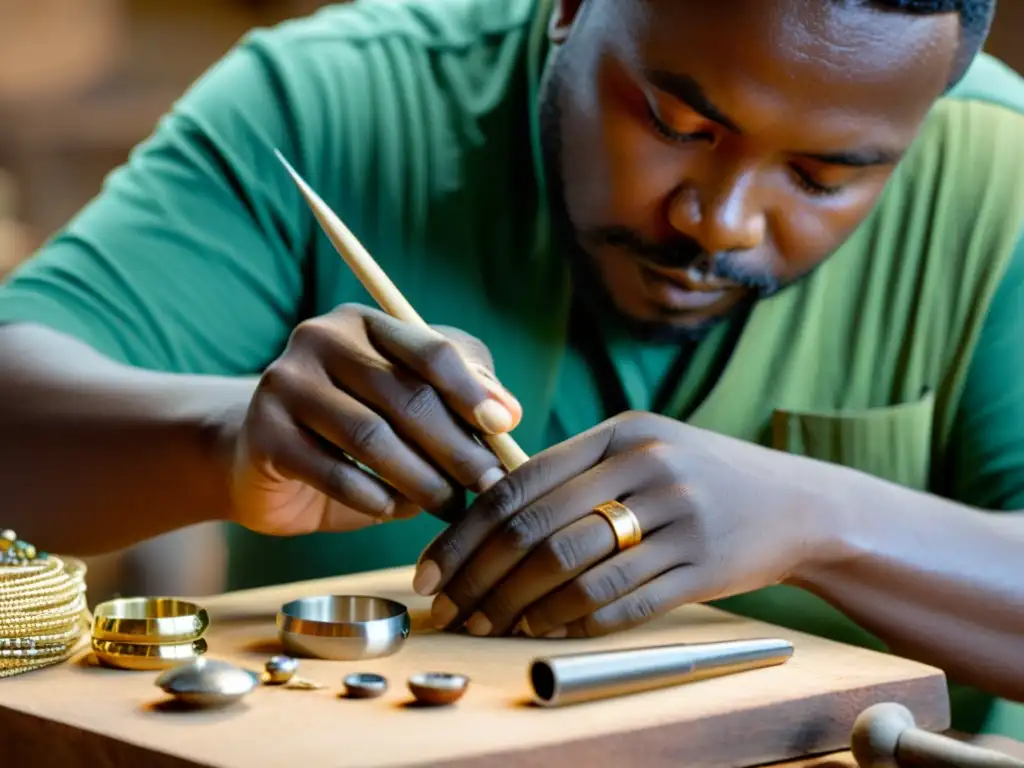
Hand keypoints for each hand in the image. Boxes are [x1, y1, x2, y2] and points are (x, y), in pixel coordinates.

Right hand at [228, 304, 521, 535]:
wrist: (260, 454)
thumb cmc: (354, 425)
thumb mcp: (407, 401)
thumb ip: (458, 394)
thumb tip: (508, 414)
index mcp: (365, 323)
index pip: (430, 350)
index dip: (472, 390)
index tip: (505, 428)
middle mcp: (322, 339)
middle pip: (406, 396)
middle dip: (456, 447)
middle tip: (489, 485)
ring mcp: (286, 384)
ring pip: (371, 436)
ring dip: (421, 479)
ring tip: (450, 507)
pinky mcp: (265, 434)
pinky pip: (334, 472)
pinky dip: (374, 498)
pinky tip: (395, 511)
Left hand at [413, 411, 839, 637]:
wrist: (797, 502)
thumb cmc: (700, 475)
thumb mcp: (643, 447)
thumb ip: (574, 470)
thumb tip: (485, 510)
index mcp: (620, 433)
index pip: (520, 484)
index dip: (464, 534)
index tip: (430, 571)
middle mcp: (648, 467)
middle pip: (538, 531)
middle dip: (480, 579)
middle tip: (449, 611)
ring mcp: (680, 518)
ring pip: (574, 572)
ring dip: (518, 608)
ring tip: (486, 628)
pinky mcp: (703, 567)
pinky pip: (621, 603)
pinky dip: (572, 623)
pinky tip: (541, 632)